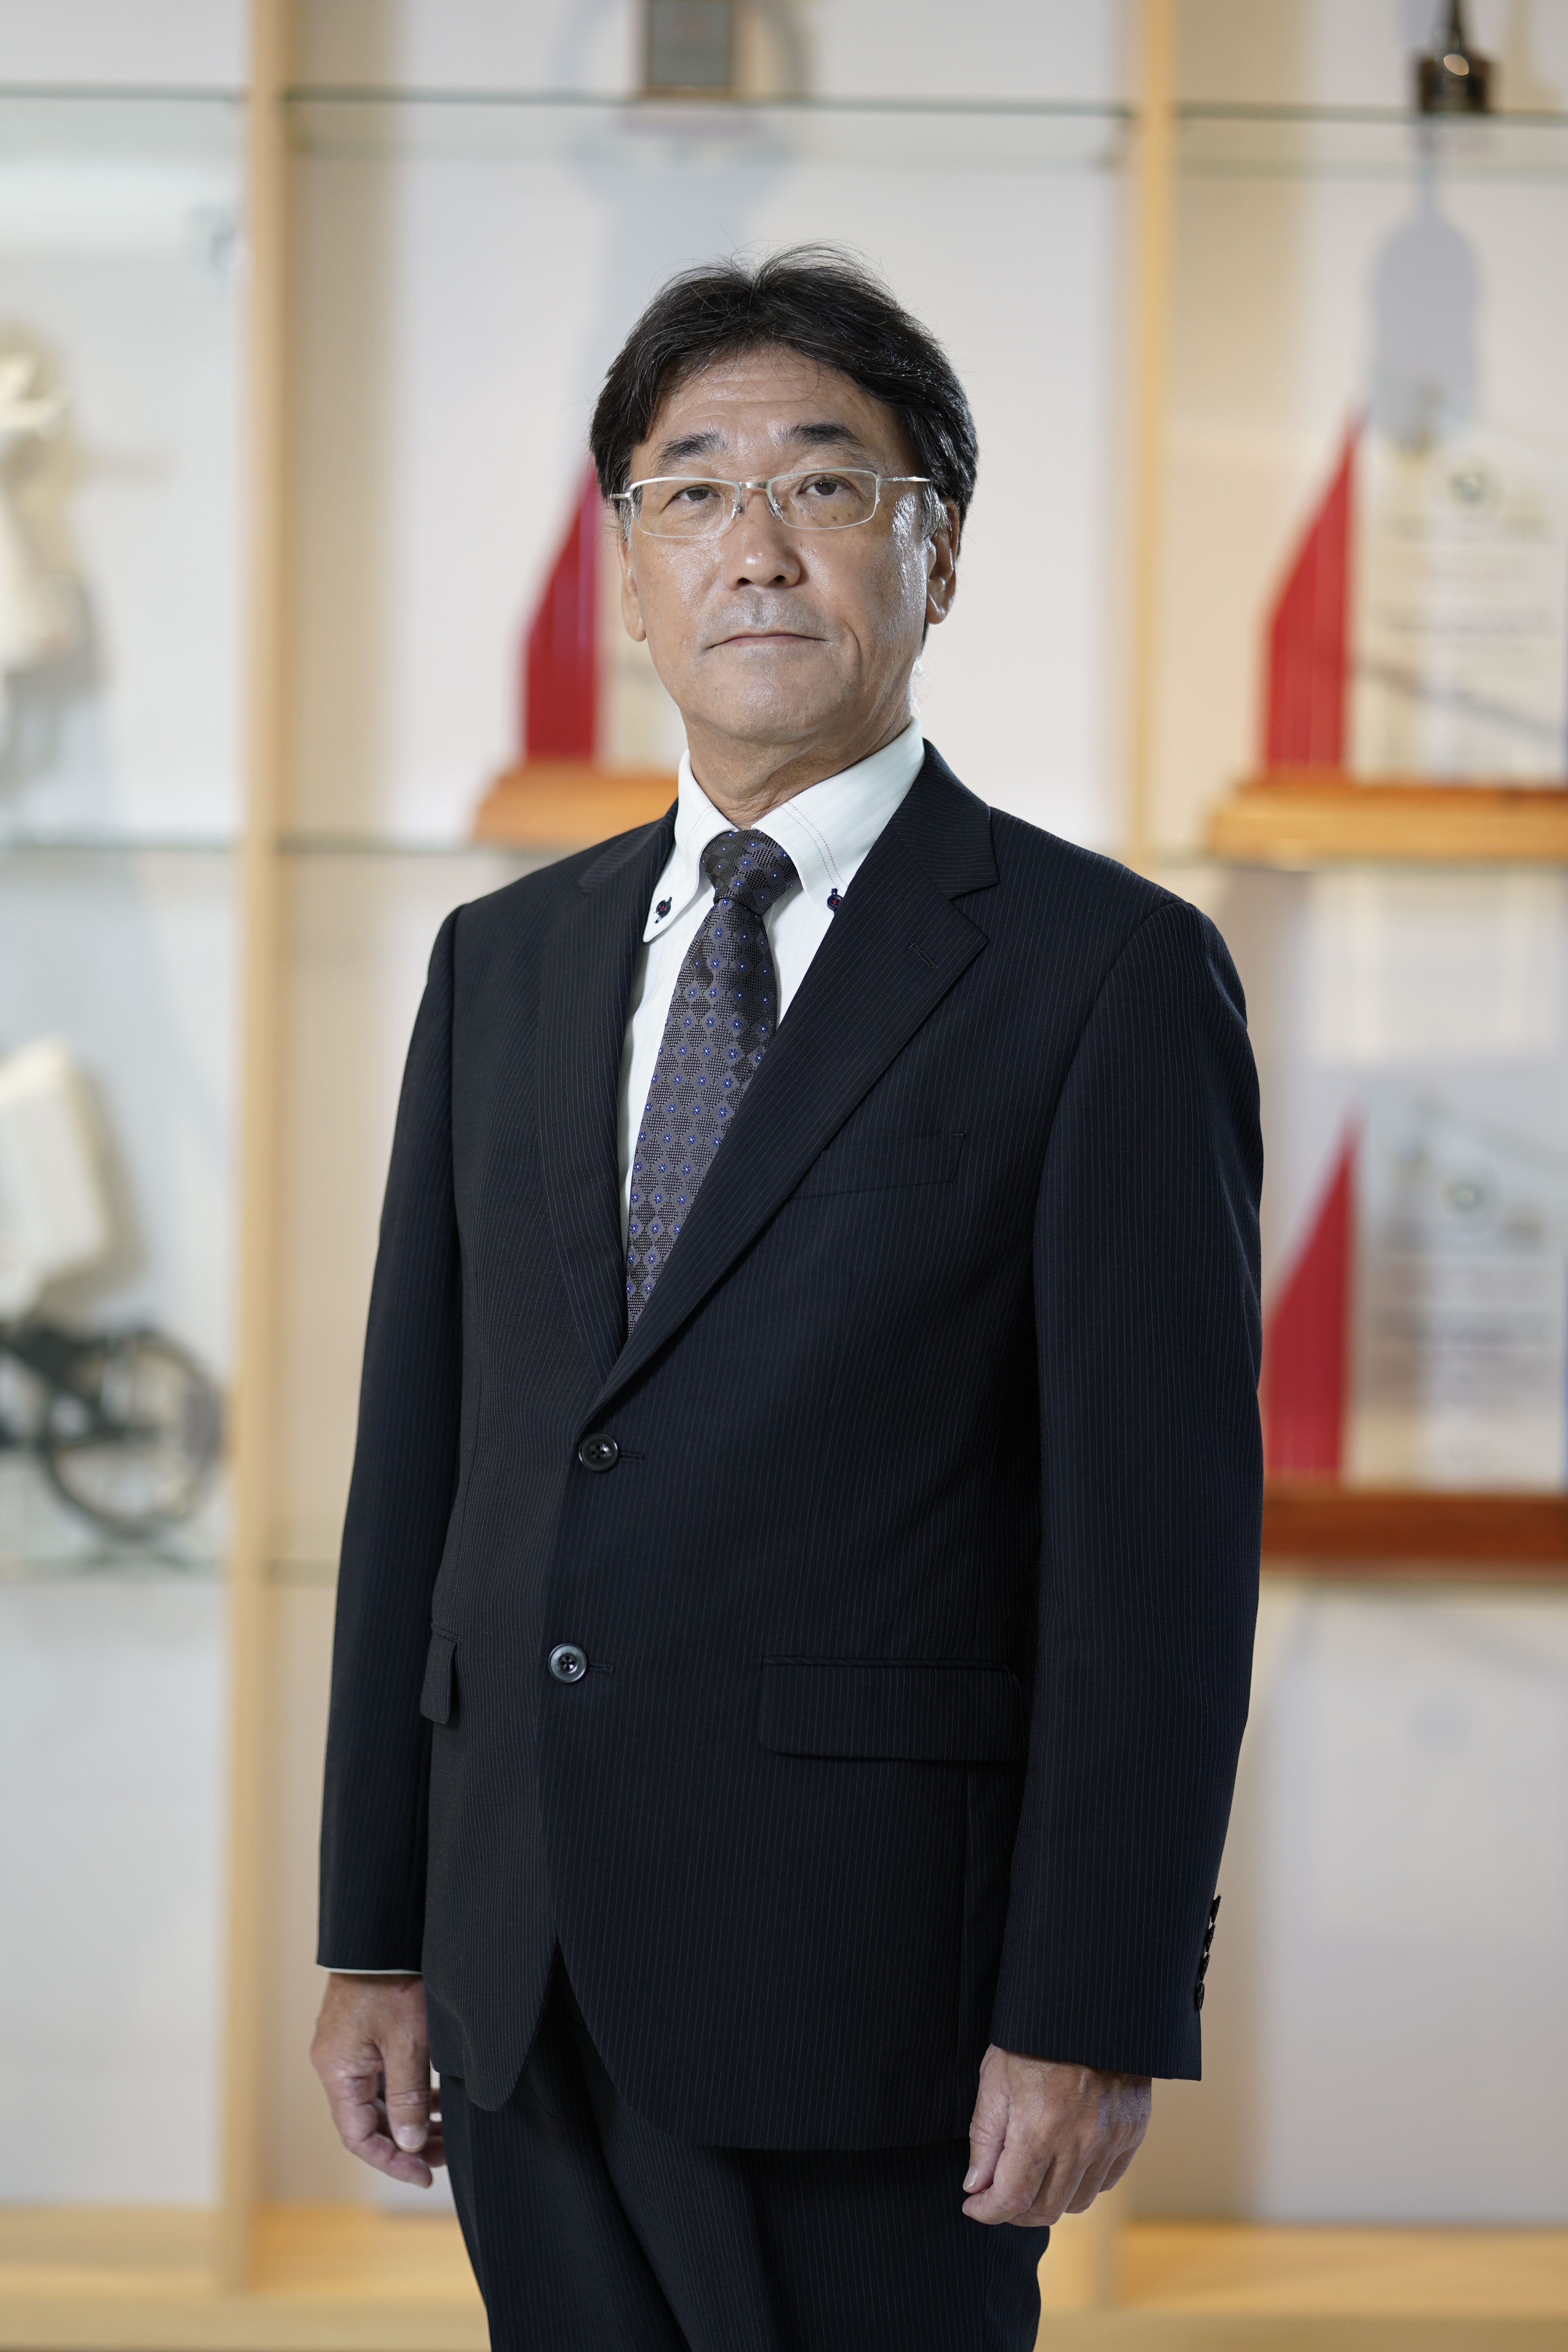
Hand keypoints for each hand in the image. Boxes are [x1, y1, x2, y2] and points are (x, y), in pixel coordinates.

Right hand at [310, 1973, 444, 2186]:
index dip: (391, 2161)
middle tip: (444, 2154)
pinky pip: (384, 2078)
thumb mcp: (407, 2043)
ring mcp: (350, 2050)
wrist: (383, 1933)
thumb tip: (408, 2144)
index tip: (424, 2174)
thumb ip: (407, 2096)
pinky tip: (439, 2098)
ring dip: (410, 2118)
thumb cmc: (393, 1982)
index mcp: (338, 2072)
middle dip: (407, 2143)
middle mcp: (337, 2065)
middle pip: (370, 2121)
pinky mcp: (364, 2035)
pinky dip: (409, 2092)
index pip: (359, 2137)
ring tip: (447, 2131)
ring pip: (379, 2101)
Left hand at [962, 2045, 1150, 2225]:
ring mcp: (1110, 2140)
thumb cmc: (1032, 2038)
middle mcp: (1079, 2142)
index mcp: (1039, 2128)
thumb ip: (984, 2137)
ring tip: (1030, 2176)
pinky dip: (1081, 2183)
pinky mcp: (1131, 2134)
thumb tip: (976, 2186)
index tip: (974, 2206)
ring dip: (1048, 2200)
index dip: (988, 2212)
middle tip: (997, 2194)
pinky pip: (1105, 2182)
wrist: (1087, 2005)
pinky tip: (1064, 2162)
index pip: (1012, 2199)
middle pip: (1045, 2210)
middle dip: (1014, 2211)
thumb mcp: (994, 2077)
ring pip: (1076, 2202)